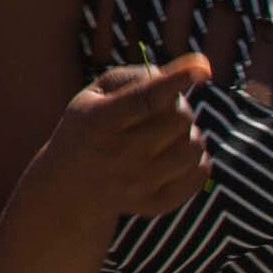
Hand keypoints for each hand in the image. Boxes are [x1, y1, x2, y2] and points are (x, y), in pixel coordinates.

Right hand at [35, 55, 213, 229]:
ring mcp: (138, 183)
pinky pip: (198, 177)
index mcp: (99, 121)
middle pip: (177, 120)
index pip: (145, 99)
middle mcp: (119, 155)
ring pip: (193, 149)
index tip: (201, 67)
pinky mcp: (155, 204)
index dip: (176, 81)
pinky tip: (181, 154)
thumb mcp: (95, 95)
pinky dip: (198, 161)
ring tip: (174, 132)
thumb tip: (190, 68)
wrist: (70, 187)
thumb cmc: (88, 127)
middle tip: (166, 108)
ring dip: (191, 134)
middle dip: (181, 106)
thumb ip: (136, 77)